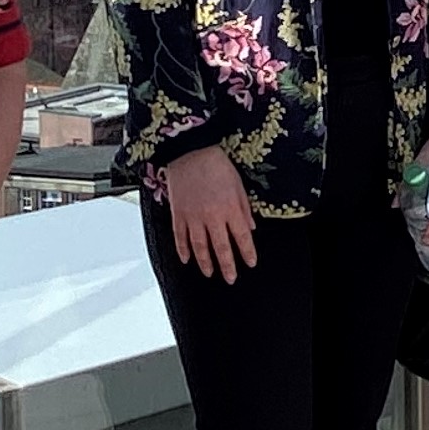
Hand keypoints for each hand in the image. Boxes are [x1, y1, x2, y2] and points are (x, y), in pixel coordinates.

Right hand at [163, 145, 257, 281]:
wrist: (190, 151)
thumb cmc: (216, 164)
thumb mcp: (238, 185)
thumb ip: (244, 208)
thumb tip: (250, 228)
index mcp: (230, 208)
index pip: (242, 237)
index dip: (247, 252)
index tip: (250, 263)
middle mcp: (212, 216)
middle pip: (221, 247)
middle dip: (227, 265)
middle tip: (231, 278)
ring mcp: (193, 217)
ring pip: (199, 246)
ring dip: (205, 262)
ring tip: (209, 273)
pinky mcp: (178, 213)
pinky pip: (179, 237)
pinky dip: (182, 250)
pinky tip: (186, 259)